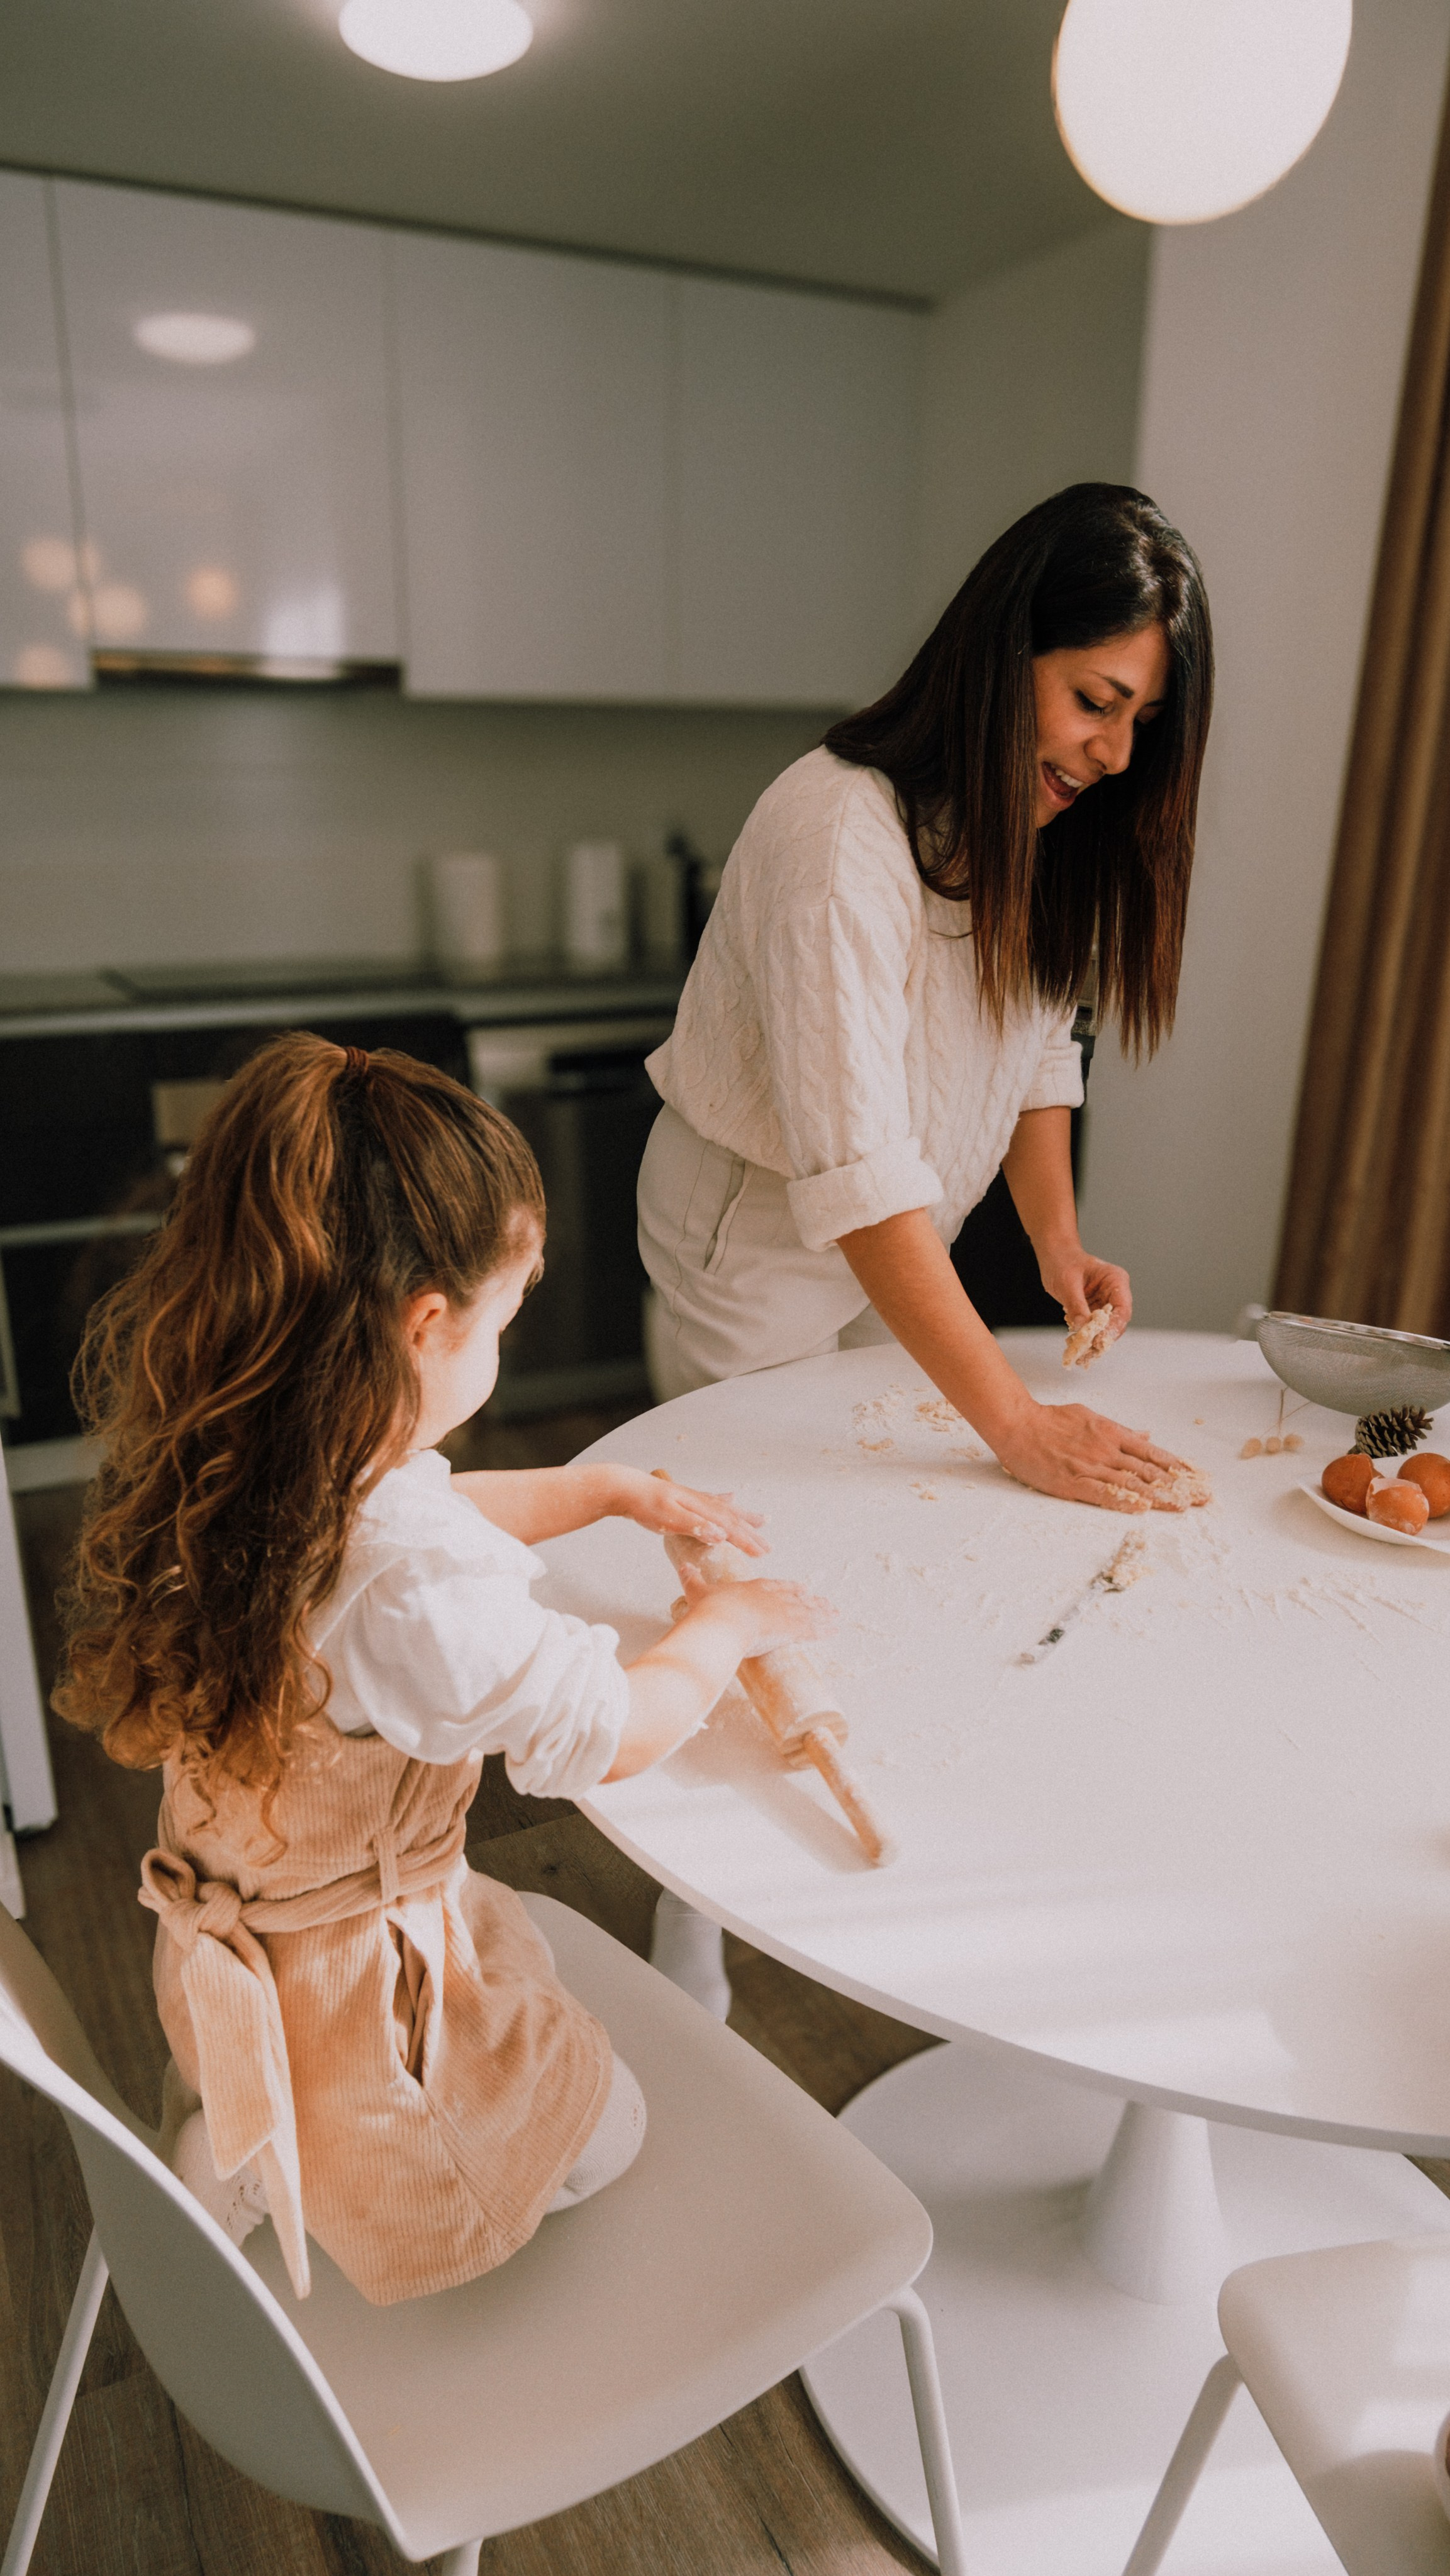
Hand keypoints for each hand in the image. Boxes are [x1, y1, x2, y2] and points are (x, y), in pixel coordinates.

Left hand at [609, 1467, 767, 1555]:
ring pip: (727, 1509)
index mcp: (700, 1508)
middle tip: (768, 1548)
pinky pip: (714, 1500)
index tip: (762, 1554)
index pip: (729, 1527)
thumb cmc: (645, 1504)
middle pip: (733, 1519)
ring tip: (761, 1520)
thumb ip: (695, 1527)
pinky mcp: (688, 1498)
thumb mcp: (668, 1519)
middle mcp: (702, 1501)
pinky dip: (726, 1501)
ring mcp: (696, 1499)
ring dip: (745, 1517)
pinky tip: (731, 1497)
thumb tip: (721, 1535)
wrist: (626, 1488)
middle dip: (751, 1534)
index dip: (746, 1541)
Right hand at [677, 1560, 835, 1655]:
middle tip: (823, 1602)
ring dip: (823, 1614)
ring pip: (808, 1612)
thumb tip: (683, 1565)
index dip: (787, 1588)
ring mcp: (783, 1611)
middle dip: (810, 1600)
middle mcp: (772, 1597)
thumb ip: (692, 1578)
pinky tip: (835, 1629)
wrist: (721, 1622)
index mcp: (753, 1587)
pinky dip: (824, 1629)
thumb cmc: (710, 1610)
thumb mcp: (698, 1591)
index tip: (798, 1588)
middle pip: (796, 1597)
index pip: (775, 1586)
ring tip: (836, 1615)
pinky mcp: (790, 1628)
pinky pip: (812, 1628)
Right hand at [993, 1399, 1189, 1513]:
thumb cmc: (1049, 1420)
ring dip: (1160, 1496)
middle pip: (1149, 1470)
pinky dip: (1123, 1500)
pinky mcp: (1073, 1481)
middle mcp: (1106, 1449)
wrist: (1018, 1424)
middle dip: (1179, 1485)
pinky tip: (1141, 1508)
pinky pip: (1102, 1493)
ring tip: (1182, 1506)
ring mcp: (1090, 1465)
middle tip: (1202, 1497)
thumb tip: (1145, 1436)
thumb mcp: (1089, 1416)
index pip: (1152, 1453)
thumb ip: (1118, 1430)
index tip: (1197, 1477)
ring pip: (1132, 1483)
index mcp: (1111, 1433)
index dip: (1177, 1466)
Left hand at [1036, 1242, 1131, 1343]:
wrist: (1054, 1256)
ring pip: (1105, 1328)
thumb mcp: (1068, 1283)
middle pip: (1116, 1322)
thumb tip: (1082, 1328)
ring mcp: (1105, 1303)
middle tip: (1088, 1353)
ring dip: (1093, 1342)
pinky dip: (1085, 1338)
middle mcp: (1115, 1293)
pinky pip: (1094, 1328)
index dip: (1113, 1327)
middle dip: (1102, 1339)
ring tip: (1080, 1355)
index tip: (1099, 1340)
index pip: (1122, 1309)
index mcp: (1115, 1280)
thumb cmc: (1063, 1262)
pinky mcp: (1094, 1310)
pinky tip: (1074, 1347)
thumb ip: (1076, 1305)